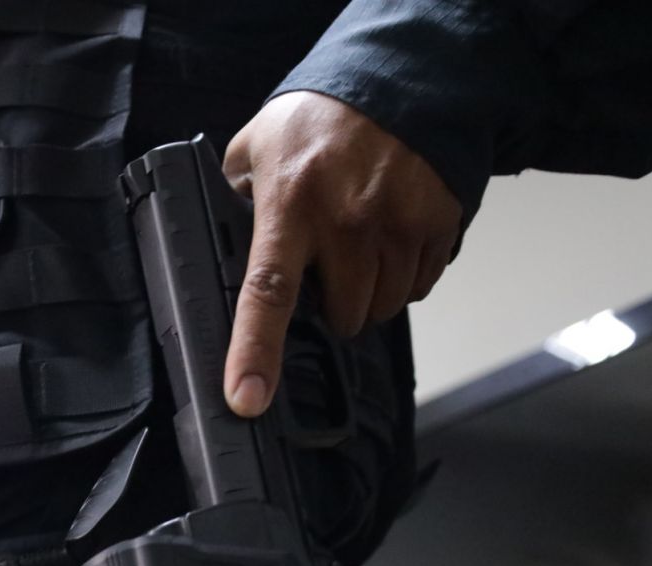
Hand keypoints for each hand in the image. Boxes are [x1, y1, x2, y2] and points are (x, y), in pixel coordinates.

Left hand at [221, 90, 462, 416]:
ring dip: (366, 297)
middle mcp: (348, 221)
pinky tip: (387, 243)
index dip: (255, 353)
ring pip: (382, 309)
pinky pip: (417, 287)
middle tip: (322, 271)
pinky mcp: (437, 226)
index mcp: (290, 206)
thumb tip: (214, 241)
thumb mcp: (257, 148)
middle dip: (329, 310)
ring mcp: (399, 225)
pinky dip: (401, 278)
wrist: (399, 81)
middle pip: (342, 317)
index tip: (246, 398)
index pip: (267, 292)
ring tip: (355, 252)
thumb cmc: (320, 119)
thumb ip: (235, 198)